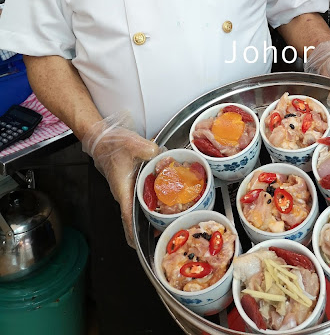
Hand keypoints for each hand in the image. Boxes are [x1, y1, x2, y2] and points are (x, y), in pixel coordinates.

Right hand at [81, 111, 159, 246]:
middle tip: (167, 234)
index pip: (128, 218)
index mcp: (123, 190)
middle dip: (149, 229)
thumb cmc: (112, 144)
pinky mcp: (132, 183)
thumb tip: (159, 154)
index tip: (141, 248)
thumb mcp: (131, 143)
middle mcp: (125, 193)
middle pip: (136, 218)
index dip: (134, 235)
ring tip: (171, 221)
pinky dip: (154, 202)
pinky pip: (143, 197)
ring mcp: (128, 189)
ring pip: (140, 208)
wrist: (102, 138)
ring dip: (153, 216)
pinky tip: (168, 199)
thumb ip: (147, 149)